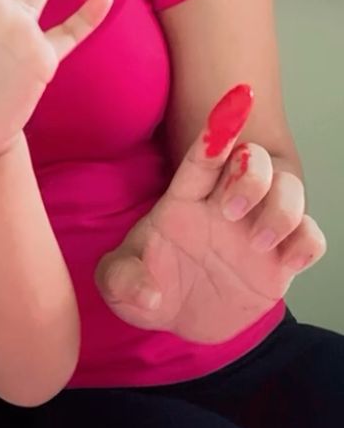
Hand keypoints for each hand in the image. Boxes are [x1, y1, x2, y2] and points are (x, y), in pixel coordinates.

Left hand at [95, 85, 325, 342]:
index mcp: (183, 199)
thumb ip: (121, 281)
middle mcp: (224, 205)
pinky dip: (307, 243)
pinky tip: (286, 262)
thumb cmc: (147, 288)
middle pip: (253, 161)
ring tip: (259, 242)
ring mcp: (256, 229)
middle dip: (251, 174)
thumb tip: (148, 293)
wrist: (180, 321)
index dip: (218, 132)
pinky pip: (310, 237)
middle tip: (231, 211)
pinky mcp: (280, 259)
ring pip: (289, 191)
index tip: (233, 106)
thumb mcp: (119, 284)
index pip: (202, 158)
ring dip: (282, 208)